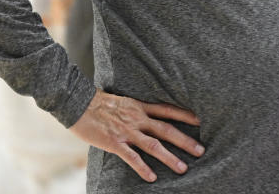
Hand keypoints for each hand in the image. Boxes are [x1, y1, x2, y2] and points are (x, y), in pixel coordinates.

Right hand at [69, 89, 204, 182]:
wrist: (77, 101)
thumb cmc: (96, 101)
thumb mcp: (121, 100)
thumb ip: (134, 109)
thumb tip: (144, 114)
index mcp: (139, 106)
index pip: (167, 110)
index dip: (185, 115)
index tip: (201, 120)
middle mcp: (137, 118)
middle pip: (166, 129)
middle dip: (185, 140)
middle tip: (201, 150)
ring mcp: (126, 131)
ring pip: (153, 145)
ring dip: (170, 157)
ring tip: (183, 168)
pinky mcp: (114, 142)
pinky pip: (131, 157)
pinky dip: (143, 168)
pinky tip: (152, 178)